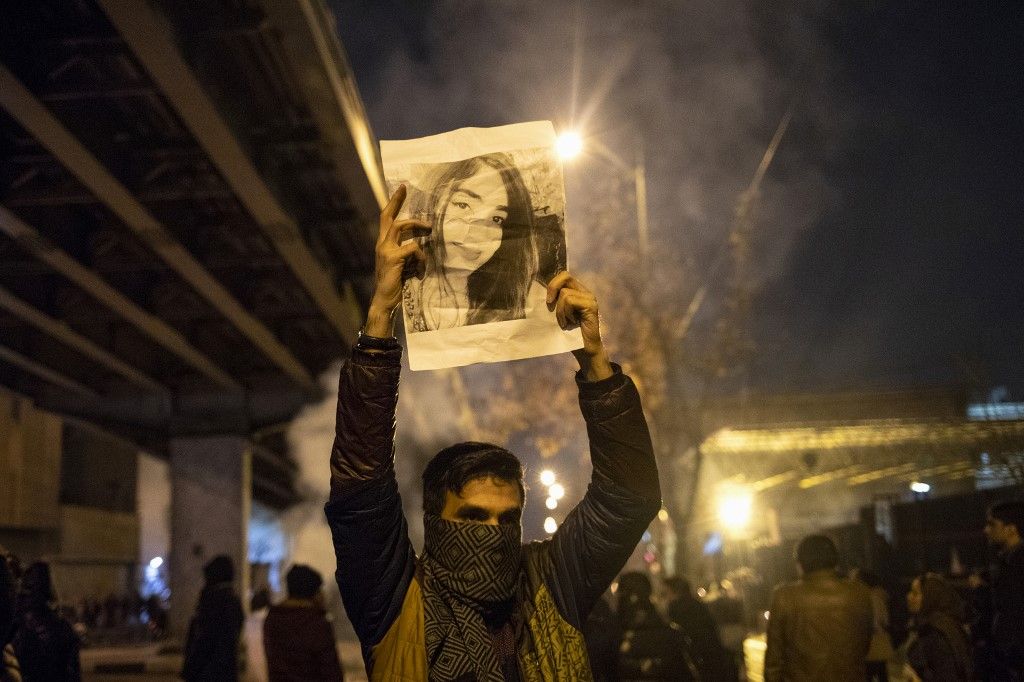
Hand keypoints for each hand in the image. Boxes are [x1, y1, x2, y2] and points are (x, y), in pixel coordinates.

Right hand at [364, 185, 430, 336]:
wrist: (385, 300)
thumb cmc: (395, 284)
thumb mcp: (402, 264)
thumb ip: (407, 252)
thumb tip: (421, 243)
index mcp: (383, 245)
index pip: (386, 219)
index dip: (393, 203)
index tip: (401, 189)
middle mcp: (381, 244)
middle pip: (389, 217)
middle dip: (398, 202)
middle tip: (406, 190)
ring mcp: (385, 250)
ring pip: (401, 227)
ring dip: (417, 226)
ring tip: (429, 229)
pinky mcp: (393, 258)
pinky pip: (413, 248)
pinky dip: (421, 255)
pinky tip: (422, 267)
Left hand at [546, 272, 612, 380]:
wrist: (583, 350)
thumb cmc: (568, 334)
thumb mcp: (556, 314)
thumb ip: (552, 301)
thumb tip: (532, 290)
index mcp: (577, 292)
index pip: (563, 275)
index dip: (552, 284)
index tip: (547, 300)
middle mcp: (585, 292)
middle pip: (565, 276)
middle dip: (552, 288)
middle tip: (549, 303)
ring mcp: (589, 298)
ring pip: (565, 293)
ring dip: (559, 310)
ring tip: (564, 322)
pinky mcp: (591, 306)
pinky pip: (570, 301)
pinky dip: (565, 313)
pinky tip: (570, 323)